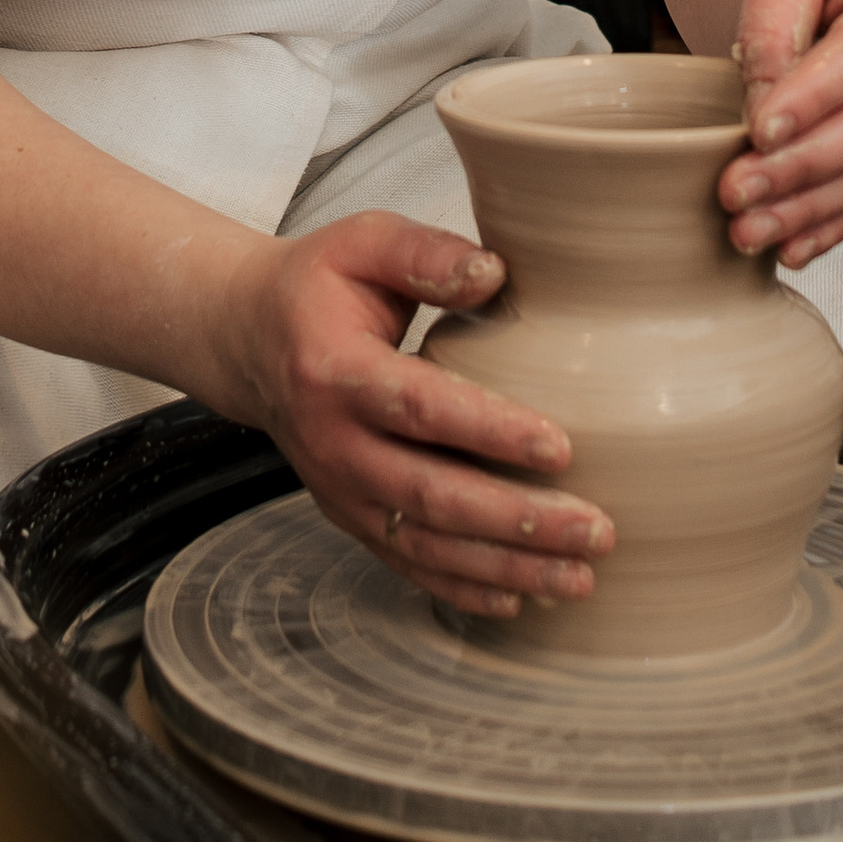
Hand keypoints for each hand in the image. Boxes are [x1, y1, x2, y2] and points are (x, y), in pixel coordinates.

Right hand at [209, 213, 613, 621]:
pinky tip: (519, 598)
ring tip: (579, 578)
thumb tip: (496, 273)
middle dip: (517, 523)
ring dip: (504, 567)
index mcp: (336, 370)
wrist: (247, 340)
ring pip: (424, 543)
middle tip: (595, 531)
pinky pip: (406, 563)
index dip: (491, 431)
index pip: (421, 407)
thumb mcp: (362, 243)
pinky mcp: (348, 516)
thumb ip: (426, 255)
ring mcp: (337, 489)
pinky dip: (461, 588)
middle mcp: (332, 442)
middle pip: (430, 495)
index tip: (561, 448)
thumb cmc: (316, 287)